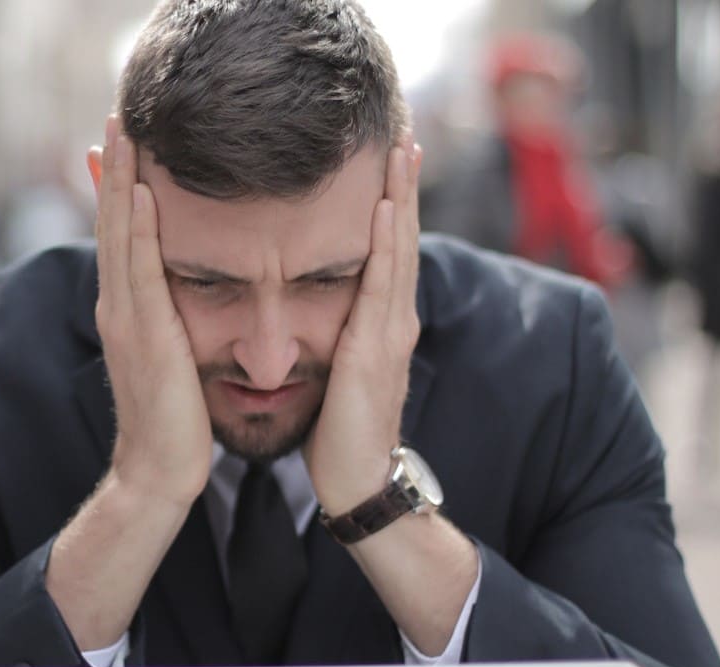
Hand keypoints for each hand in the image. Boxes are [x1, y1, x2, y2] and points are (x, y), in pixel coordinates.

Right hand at [90, 116, 212, 507]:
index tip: (128, 140)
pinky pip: (139, 271)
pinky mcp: (144, 336)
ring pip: (120, 237)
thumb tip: (183, 300)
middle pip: (113, 224)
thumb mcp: (171, 360)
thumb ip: (171, 323)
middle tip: (119, 113)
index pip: (122, 236)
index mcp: (128, 312)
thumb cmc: (174, 422)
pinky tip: (140, 193)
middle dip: (116, 168)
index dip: (122, 186)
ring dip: (122, 181)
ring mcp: (126, 320)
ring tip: (125, 131)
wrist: (160, 473)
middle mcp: (119, 307)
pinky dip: (136, 229)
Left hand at [305, 138, 423, 513]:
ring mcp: (390, 333)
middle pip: (399, 237)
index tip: (385, 156)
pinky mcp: (375, 352)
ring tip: (400, 149)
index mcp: (380, 324)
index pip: (386, 249)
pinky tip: (382, 208)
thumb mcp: (337, 374)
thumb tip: (318, 315)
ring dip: (399, 197)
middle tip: (401, 130)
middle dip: (401, 184)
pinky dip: (385, 244)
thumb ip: (335, 338)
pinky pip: (381, 286)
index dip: (389, 202)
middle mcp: (393, 320)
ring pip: (396, 250)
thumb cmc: (341, 434)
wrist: (356, 482)